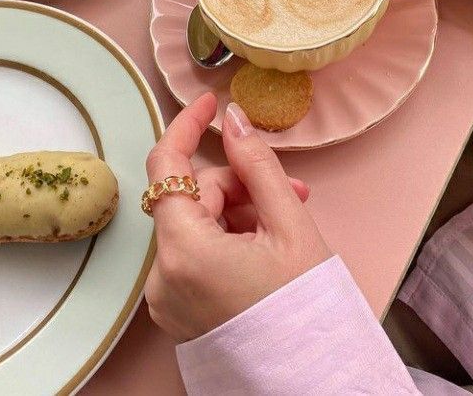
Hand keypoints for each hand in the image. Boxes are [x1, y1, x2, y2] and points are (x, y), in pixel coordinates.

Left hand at [144, 93, 331, 342]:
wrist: (310, 381)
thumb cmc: (303, 307)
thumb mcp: (288, 224)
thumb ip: (257, 163)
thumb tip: (234, 119)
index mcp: (185, 250)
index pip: (166, 164)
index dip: (187, 125)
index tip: (210, 104)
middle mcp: (162, 274)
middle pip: (193, 196)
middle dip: (240, 184)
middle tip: (290, 192)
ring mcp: (166, 295)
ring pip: (196, 223)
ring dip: (239, 211)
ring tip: (286, 224)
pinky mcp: (176, 308)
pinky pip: (195, 251)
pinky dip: (227, 238)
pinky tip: (264, 246)